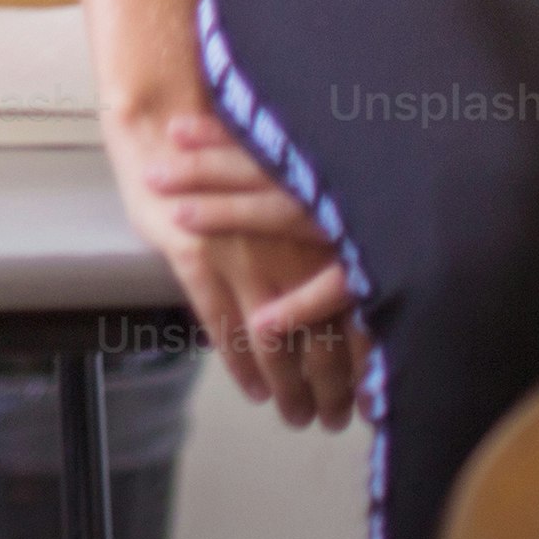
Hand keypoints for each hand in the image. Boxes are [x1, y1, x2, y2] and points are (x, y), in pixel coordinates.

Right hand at [111, 106, 362, 429]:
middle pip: (322, 336)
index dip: (364, 362)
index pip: (356, 313)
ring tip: (295, 415)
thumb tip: (350, 290)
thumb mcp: (295, 192)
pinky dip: (238, 363)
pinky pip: (221, 324)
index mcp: (322, 232)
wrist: (169, 118)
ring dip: (288, 387)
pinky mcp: (196, 256)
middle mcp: (291, 247)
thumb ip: (320, 237)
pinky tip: (251, 388)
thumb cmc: (235, 153)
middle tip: (331, 420)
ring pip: (275, 342)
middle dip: (330, 388)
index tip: (368, 397)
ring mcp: (244, 254)